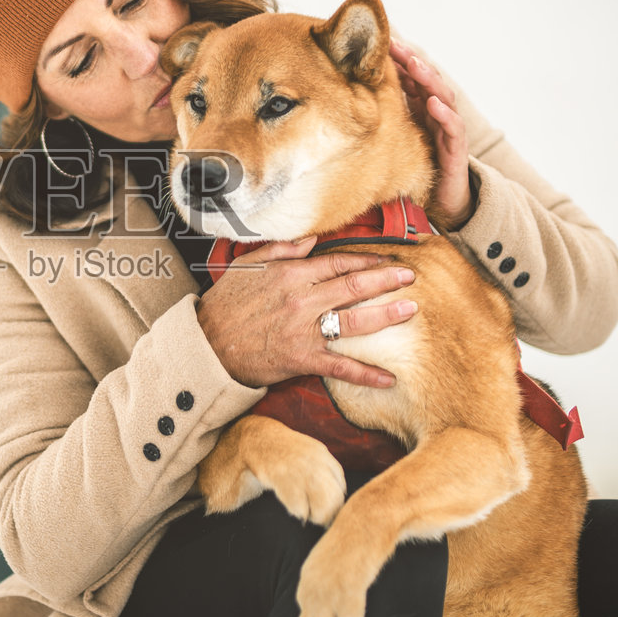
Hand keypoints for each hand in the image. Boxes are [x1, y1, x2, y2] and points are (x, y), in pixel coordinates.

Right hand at [197, 237, 417, 389]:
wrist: (206, 345)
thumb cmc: (225, 304)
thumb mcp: (247, 266)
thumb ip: (282, 250)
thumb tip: (312, 239)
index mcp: (291, 274)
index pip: (338, 262)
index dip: (367, 260)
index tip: (387, 260)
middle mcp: (303, 299)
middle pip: (354, 286)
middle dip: (387, 280)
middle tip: (411, 278)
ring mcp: (304, 330)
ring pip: (355, 320)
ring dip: (386, 315)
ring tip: (410, 310)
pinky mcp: (303, 359)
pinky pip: (341, 366)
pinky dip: (366, 374)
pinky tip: (388, 377)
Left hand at [390, 38, 473, 230]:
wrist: (443, 198)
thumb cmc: (418, 163)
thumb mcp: (398, 135)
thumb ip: (386, 114)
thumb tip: (352, 99)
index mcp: (421, 107)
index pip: (411, 77)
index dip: (399, 60)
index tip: (382, 43)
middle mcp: (437, 112)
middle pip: (427, 80)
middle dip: (412, 61)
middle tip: (396, 45)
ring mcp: (449, 128)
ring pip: (443, 96)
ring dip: (429, 79)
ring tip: (415, 65)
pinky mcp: (456, 148)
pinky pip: (453, 127)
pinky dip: (444, 114)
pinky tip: (432, 104)